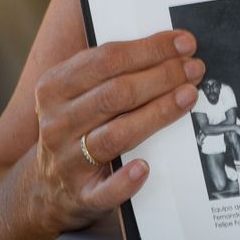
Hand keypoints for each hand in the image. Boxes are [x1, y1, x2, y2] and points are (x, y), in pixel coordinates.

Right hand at [30, 29, 201, 234]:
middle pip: (115, 93)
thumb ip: (111, 70)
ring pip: (117, 134)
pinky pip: (105, 191)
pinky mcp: (82, 195)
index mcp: (54, 88)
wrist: (46, 188)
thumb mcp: (77, 92)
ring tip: (188, 96)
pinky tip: (144, 167)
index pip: (106, 60)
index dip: (150, 49)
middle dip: (161, 76)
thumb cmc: (76, 128)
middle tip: (194, 68)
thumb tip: (168, 47)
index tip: (183, 43)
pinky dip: (125, 180)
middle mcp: (57, 123)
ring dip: (158, 113)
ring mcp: (67, 161)